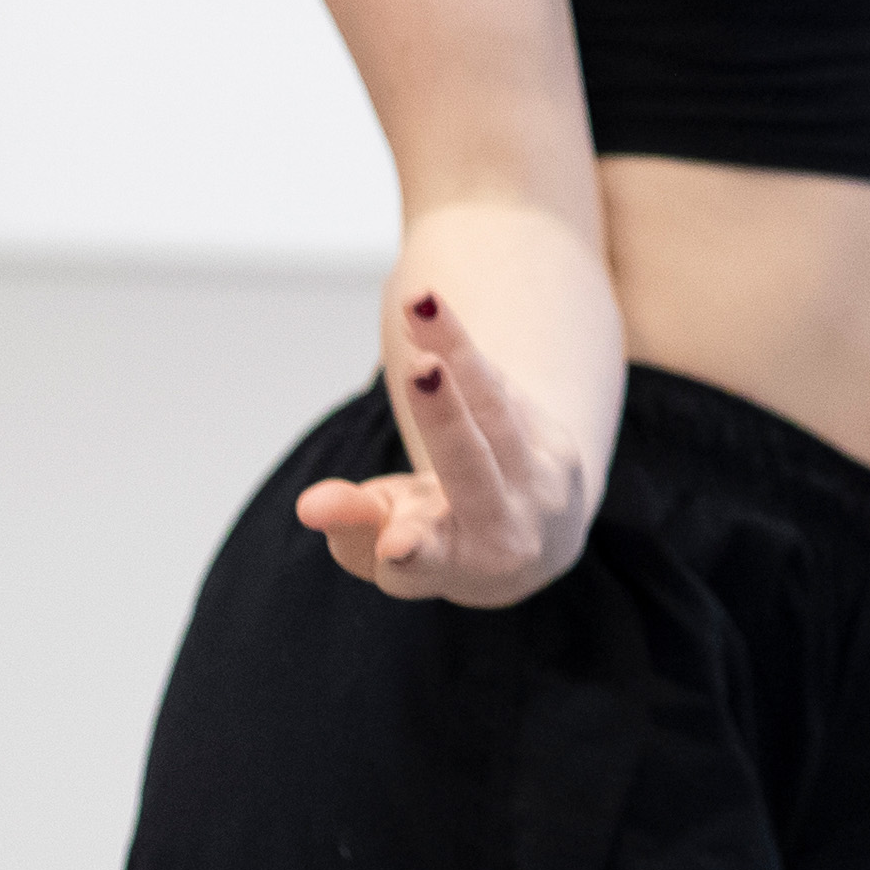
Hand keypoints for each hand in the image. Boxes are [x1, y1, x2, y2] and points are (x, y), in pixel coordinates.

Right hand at [297, 290, 597, 607]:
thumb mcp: (385, 548)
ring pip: (496, 408)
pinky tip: (428, 312)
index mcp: (453, 569)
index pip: (428, 561)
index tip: (396, 544)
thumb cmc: (438, 544)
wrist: (536, 542)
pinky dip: (464, 349)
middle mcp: (506, 529)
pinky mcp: (558, 441)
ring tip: (419, 301)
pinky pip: (502, 387)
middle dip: (444, 418)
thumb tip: (311, 504)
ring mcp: (540, 484)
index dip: (411, 552)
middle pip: (472, 467)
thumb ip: (350, 525)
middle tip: (421, 370)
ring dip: (456, 349)